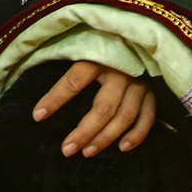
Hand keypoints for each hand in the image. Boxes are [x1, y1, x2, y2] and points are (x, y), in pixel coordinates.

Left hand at [31, 61, 156, 156]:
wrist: (139, 39)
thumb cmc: (103, 50)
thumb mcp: (85, 50)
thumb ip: (69, 68)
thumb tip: (43, 94)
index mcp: (99, 58)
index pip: (74, 81)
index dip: (55, 99)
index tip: (38, 116)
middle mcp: (121, 72)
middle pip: (103, 108)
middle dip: (84, 132)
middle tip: (66, 149)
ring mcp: (139, 84)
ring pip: (124, 117)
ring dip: (106, 138)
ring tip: (87, 152)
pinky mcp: (153, 93)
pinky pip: (148, 118)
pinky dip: (136, 135)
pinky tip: (122, 148)